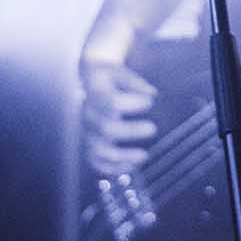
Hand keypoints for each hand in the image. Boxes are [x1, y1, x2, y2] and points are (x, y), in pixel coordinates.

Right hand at [79, 58, 157, 176]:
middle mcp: (89, 114)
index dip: (131, 104)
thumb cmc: (109, 77)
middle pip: (106, 128)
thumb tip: (151, 93)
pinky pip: (96, 162)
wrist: (90, 81)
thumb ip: (134, 82)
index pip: (111, 102)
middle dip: (131, 131)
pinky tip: (131, 167)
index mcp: (96, 93)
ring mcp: (87, 131)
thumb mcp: (120, 71)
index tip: (150, 102)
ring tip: (144, 156)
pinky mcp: (88, 143)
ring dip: (123, 156)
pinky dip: (112, 168)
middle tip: (153, 129)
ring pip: (99, 150)